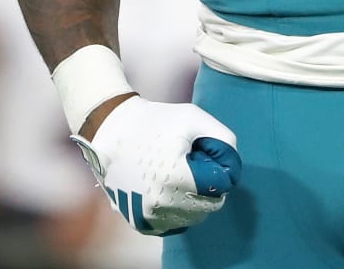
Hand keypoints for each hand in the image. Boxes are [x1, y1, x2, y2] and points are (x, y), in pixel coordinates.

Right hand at [70, 96, 241, 235]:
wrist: (110, 130)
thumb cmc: (154, 122)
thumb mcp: (193, 118)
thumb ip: (223, 140)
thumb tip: (232, 168)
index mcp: (177, 179)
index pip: (220, 186)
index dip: (218, 168)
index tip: (204, 155)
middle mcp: (162, 204)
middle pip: (209, 205)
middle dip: (207, 185)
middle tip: (190, 163)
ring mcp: (149, 217)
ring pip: (193, 217)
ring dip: (193, 199)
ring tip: (175, 174)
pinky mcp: (140, 223)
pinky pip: (174, 224)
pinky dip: (177, 210)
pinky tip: (166, 188)